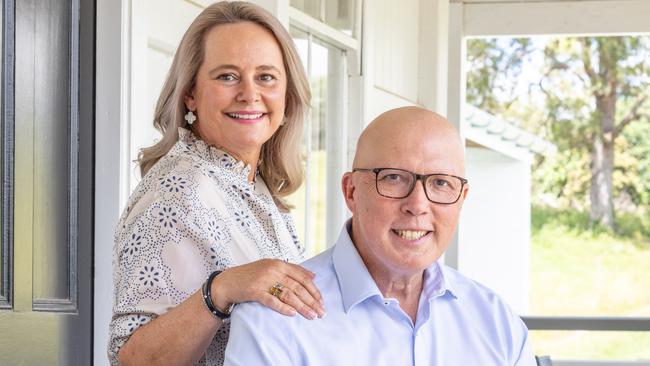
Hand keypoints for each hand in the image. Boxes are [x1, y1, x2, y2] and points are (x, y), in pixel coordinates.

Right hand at [210, 259, 325, 319]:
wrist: (227, 282)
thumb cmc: (250, 276)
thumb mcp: (271, 267)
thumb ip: (292, 269)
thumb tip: (313, 276)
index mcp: (279, 264)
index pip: (302, 277)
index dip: (314, 290)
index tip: (322, 302)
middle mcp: (273, 270)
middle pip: (298, 287)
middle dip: (311, 301)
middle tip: (321, 312)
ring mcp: (264, 280)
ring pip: (288, 294)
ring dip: (302, 306)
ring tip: (311, 316)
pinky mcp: (254, 291)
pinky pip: (272, 300)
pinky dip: (283, 308)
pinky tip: (292, 314)